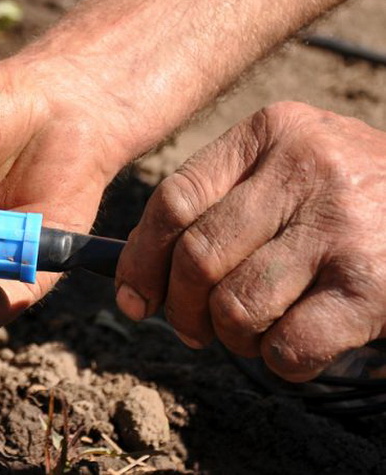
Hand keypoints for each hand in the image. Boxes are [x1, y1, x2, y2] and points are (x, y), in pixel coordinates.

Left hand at [116, 101, 385, 381]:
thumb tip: (137, 280)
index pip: (174, 198)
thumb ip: (220, 203)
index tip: (133, 297)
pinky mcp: (374, 285)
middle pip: (198, 255)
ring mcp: (344, 225)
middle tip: (194, 327)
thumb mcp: (289, 169)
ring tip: (252, 332)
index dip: (140, 258)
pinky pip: (288, 344)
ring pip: (236, 305)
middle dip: (182, 308)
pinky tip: (293, 348)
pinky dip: (278, 362)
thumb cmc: (352, 197)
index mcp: (271, 132)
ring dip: (232, 337)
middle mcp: (307, 168)